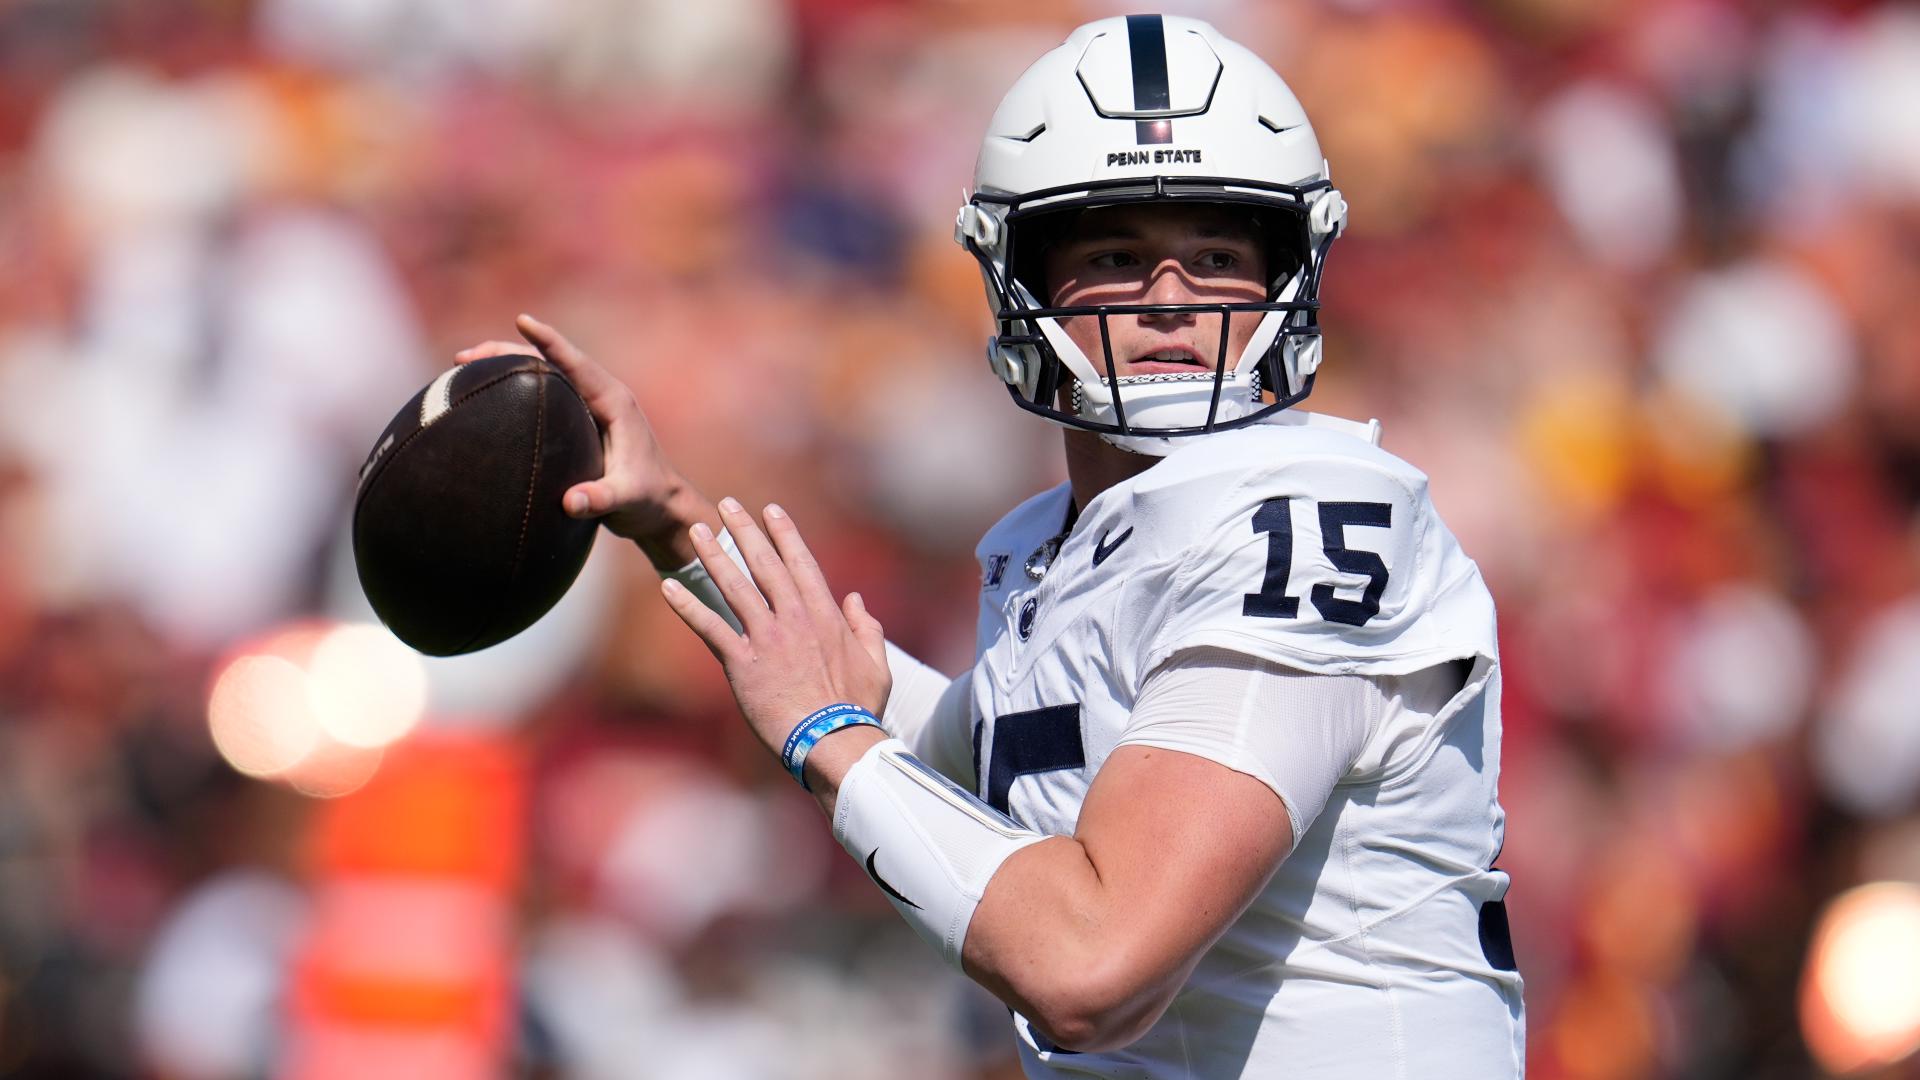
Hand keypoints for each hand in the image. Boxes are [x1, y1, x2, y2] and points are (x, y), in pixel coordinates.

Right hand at [455, 314, 714, 566]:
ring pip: (542, 375)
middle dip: (507, 352)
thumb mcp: (628, 499)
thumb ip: (602, 499)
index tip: (522, 320)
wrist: (662, 508)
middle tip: (464, 356)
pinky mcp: (578, 421)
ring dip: (505, 367)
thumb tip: (570, 502)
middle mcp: (600, 396)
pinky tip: (484, 397)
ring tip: (462, 367)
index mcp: (614, 402)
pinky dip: (513, 389)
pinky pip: (542, 396)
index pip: (575, 363)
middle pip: (550, 361)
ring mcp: (588, 407)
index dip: (548, 340)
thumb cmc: (649, 500)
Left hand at [660, 497, 891, 764]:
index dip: (785, 534)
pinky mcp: (742, 663)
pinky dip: (687, 606)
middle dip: (745, 530)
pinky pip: (710, 628)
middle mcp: (794, 618)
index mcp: (825, 615)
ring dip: (713, 556)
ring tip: (695, 531)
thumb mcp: (877, 664)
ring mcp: (767, 638)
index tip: (771, 511)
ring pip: (734, 586)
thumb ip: (867, 627)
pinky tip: (668, 587)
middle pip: (765, 564)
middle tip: (727, 505)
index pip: (801, 563)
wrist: (834, 740)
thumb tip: (855, 599)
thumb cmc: (858, 708)